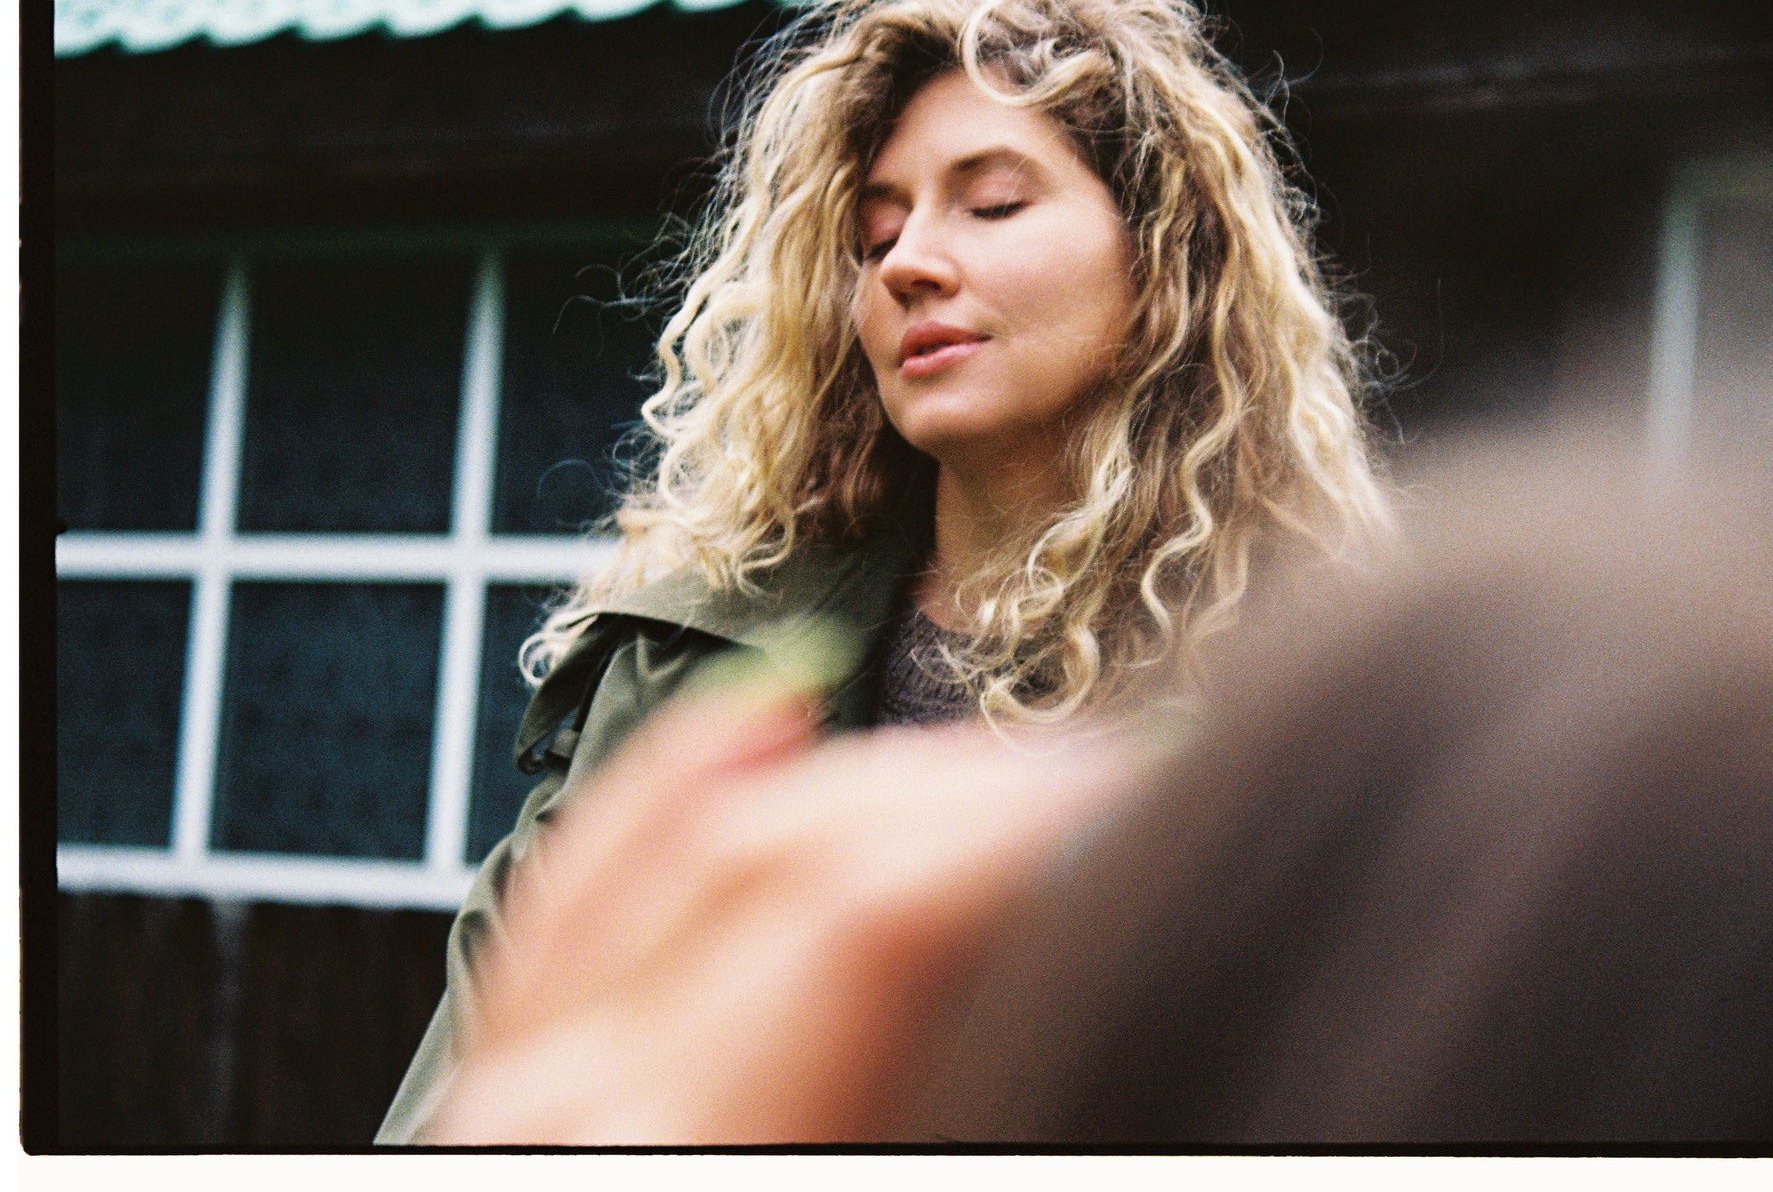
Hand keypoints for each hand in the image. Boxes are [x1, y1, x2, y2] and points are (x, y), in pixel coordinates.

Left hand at [427, 678, 1135, 1144]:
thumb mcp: (959, 1161)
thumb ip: (1018, 1090)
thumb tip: (1122, 951)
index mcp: (703, 1158)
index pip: (869, 918)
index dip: (1032, 823)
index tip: (1170, 793)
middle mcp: (577, 1117)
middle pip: (791, 860)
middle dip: (979, 795)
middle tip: (1130, 787)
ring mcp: (511, 1098)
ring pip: (687, 851)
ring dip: (865, 785)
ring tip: (1010, 764)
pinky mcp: (506, 1096)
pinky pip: (578, 902)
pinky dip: (673, 796)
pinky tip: (770, 719)